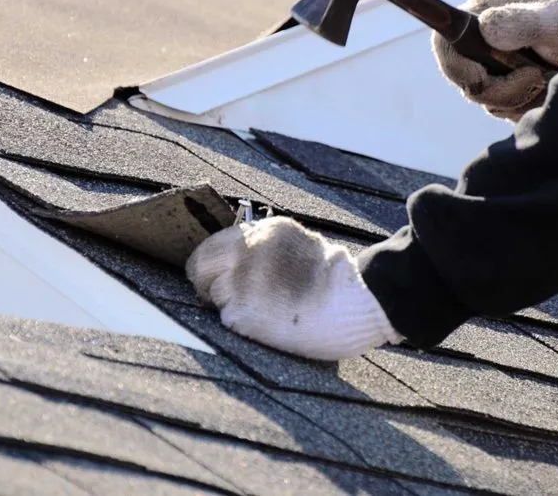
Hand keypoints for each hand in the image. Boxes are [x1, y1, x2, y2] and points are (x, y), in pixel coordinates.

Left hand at [185, 216, 402, 360]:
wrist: (358, 301)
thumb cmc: (336, 281)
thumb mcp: (300, 244)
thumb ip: (267, 248)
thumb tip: (240, 260)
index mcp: (262, 232)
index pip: (212, 246)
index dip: (210, 265)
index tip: (214, 277)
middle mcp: (246, 252)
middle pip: (199, 267)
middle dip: (206, 283)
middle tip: (219, 298)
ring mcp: (241, 282)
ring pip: (214, 295)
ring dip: (230, 305)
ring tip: (262, 311)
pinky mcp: (242, 312)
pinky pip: (227, 319)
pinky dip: (242, 324)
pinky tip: (267, 323)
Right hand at [432, 0, 557, 120]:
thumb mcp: (552, 18)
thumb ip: (520, 22)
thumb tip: (485, 28)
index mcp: (478, 16)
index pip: (443, 46)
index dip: (457, 69)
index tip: (484, 78)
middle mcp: (477, 43)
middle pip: (467, 83)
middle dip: (502, 90)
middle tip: (537, 77)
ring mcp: (490, 69)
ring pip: (488, 102)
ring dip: (521, 99)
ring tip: (548, 78)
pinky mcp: (504, 89)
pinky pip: (505, 111)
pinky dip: (528, 107)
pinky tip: (546, 88)